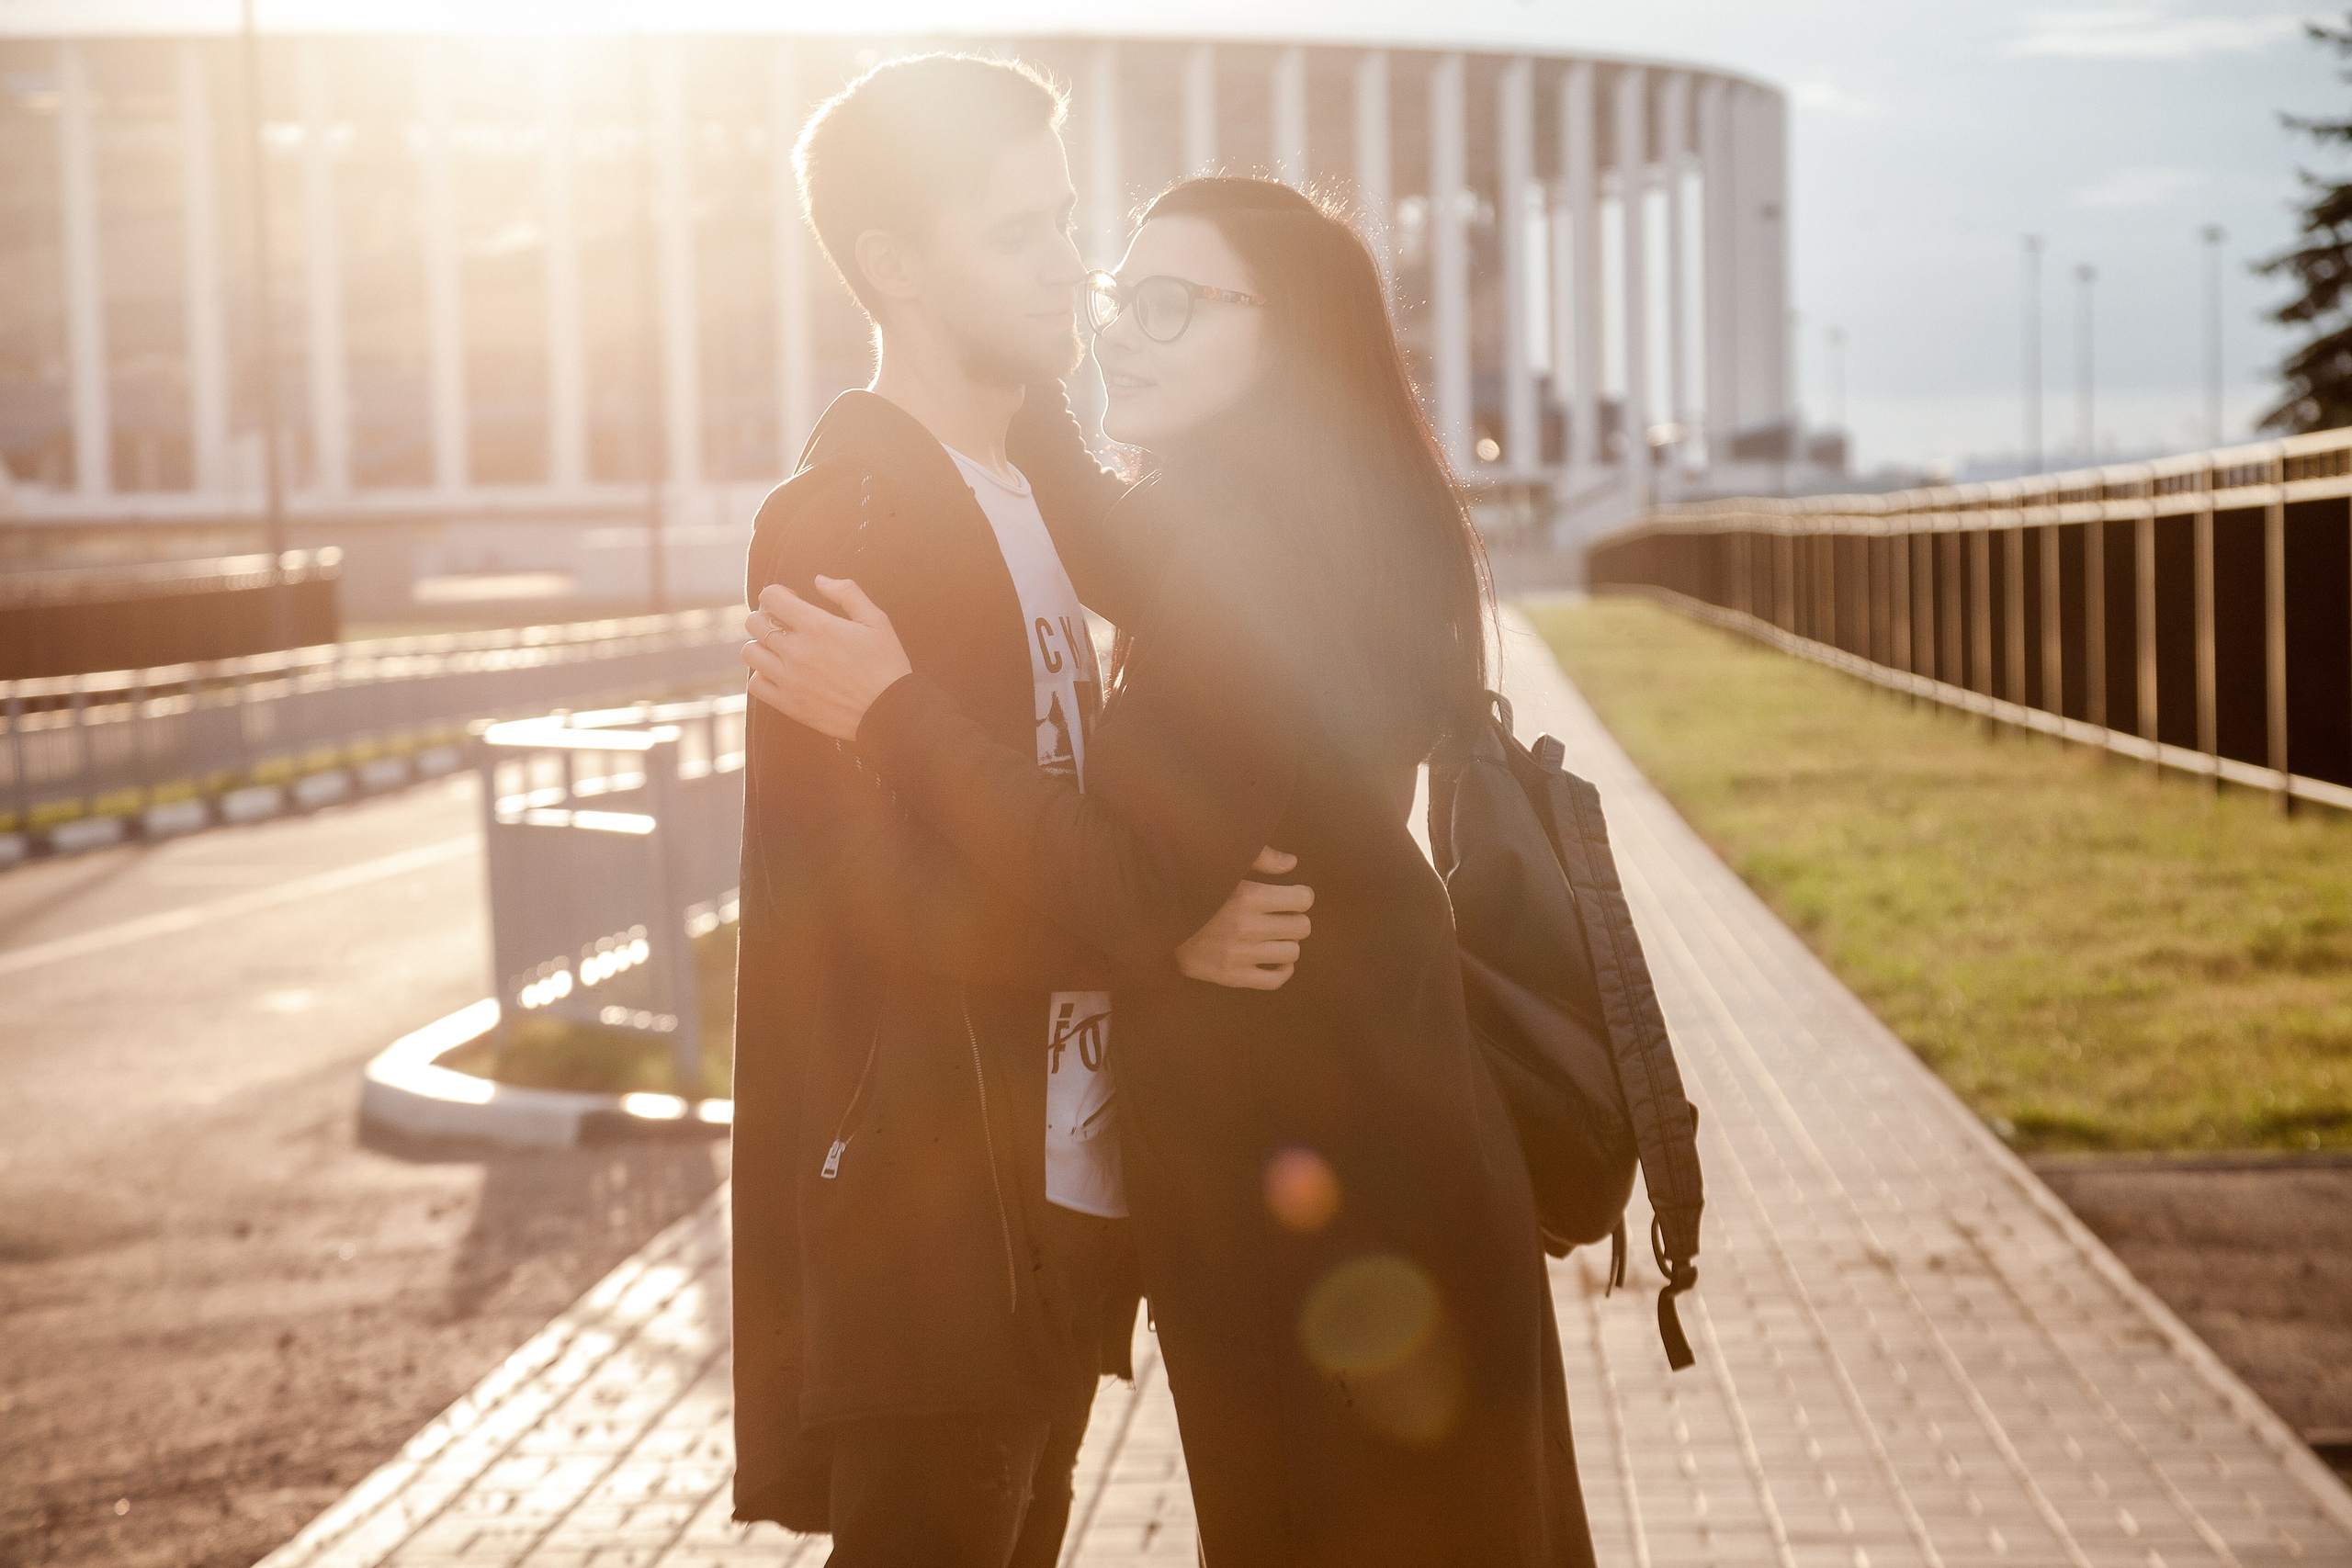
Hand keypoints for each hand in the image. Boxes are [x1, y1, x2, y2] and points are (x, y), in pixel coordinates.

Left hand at [740, 578, 913, 741]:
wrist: (891, 712)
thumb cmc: (887, 664)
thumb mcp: (876, 620)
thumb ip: (847, 593)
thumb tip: (819, 580)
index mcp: (818, 626)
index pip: (770, 597)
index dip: (778, 593)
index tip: (792, 601)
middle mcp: (798, 652)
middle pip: (754, 623)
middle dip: (767, 616)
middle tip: (785, 624)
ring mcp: (790, 680)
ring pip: (750, 653)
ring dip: (762, 646)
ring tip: (780, 649)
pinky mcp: (789, 704)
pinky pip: (756, 685)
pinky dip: (763, 676)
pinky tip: (780, 673)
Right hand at [1175, 847, 1313, 991]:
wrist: (1156, 922)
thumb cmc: (1194, 888)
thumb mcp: (1223, 865)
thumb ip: (1260, 858)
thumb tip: (1292, 862)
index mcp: (1247, 896)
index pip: (1303, 900)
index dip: (1301, 895)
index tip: (1292, 895)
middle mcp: (1246, 927)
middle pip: (1302, 927)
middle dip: (1295, 918)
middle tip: (1281, 915)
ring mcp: (1239, 956)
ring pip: (1292, 952)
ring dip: (1286, 942)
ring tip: (1272, 935)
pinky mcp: (1232, 977)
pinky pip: (1275, 980)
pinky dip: (1282, 969)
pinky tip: (1274, 957)